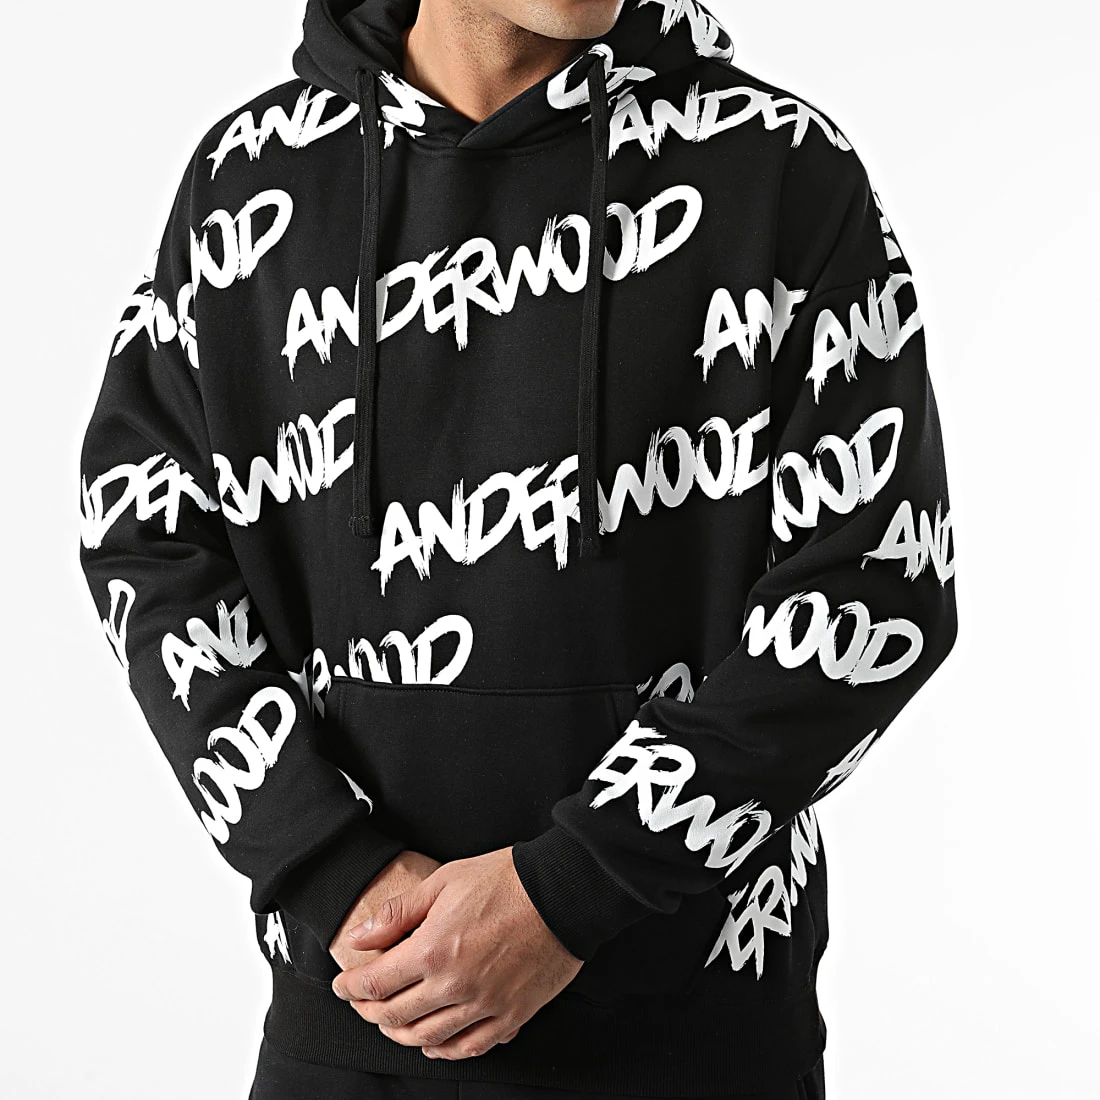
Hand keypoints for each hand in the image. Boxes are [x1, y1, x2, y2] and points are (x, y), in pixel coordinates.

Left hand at [330, 846, 583, 1059]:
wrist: (563, 893)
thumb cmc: (506, 880)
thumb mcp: (444, 881)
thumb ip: (398, 913)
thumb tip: (361, 936)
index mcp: (433, 950)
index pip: (377, 982)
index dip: (352, 987)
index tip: (342, 984)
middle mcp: (454, 985)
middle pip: (396, 1016)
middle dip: (370, 1011)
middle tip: (361, 1002)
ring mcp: (484, 1005)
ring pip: (428, 1038)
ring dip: (401, 1034)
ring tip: (390, 1023)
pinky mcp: (511, 1015)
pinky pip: (470, 1046)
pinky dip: (444, 1051)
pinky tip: (433, 1044)